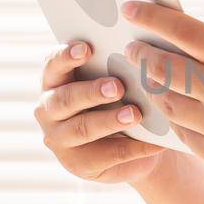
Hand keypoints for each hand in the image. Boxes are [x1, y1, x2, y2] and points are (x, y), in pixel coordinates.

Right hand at [33, 41, 168, 185]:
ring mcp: (60, 139)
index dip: (67, 56)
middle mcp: (49, 109)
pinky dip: (133, 148)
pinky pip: (105, 155)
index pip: (53, 65)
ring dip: (109, 121)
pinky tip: (154, 143)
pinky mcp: (77, 165)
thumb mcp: (121, 76)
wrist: (138, 141)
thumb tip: (142, 38)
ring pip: (82, 129)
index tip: (88, 47)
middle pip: (65, 99)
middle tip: (118, 86)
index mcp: (55, 80)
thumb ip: (119, 59)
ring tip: (135, 114)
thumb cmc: (127, 96)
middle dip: (91, 92)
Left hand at [119, 0, 203, 189]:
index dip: (151, 17)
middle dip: (141, 52)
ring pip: (165, 100)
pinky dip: (170, 115)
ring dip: (151, 84)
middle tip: (132, 45)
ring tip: (149, 72)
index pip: (184, 31)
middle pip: (163, 66)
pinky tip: (170, 103)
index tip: (130, 8)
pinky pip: (178, 130)